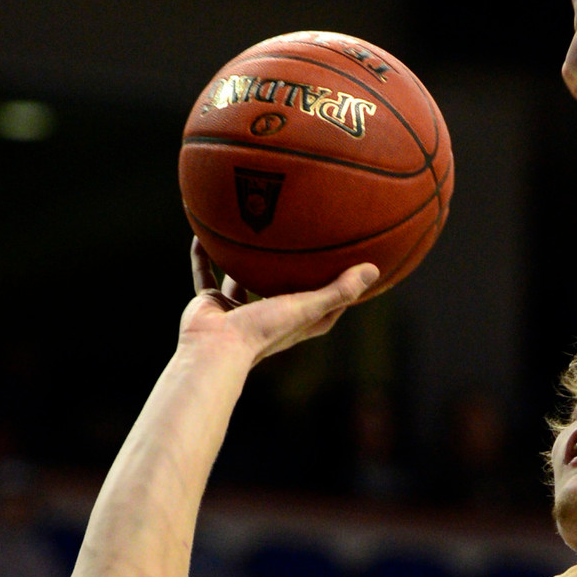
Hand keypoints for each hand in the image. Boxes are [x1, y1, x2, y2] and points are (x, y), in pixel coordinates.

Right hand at [178, 241, 378, 367]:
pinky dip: (204, 255)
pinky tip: (204, 229)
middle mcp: (268, 316)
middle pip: (286, 290)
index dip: (340, 290)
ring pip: (243, 279)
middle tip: (305, 240)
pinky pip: (206, 273)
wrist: (214, 347)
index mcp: (295, 323)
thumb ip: (338, 290)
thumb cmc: (263, 331)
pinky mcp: (212, 303)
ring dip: (246, 261)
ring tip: (251, 230)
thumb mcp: (307, 307)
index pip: (326, 307)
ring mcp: (238, 310)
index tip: (352, 267)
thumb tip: (373, 269)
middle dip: (294, 271)